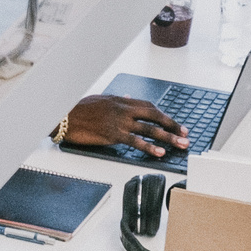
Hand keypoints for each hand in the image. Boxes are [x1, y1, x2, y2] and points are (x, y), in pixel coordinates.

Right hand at [62, 94, 186, 156]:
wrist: (64, 117)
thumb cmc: (80, 108)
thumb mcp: (102, 99)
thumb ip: (119, 101)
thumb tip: (131, 98)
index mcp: (122, 101)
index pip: (150, 107)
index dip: (165, 116)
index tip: (175, 124)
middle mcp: (124, 109)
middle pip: (154, 116)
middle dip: (172, 125)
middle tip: (185, 134)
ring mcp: (119, 122)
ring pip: (150, 129)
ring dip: (168, 137)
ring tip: (180, 144)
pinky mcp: (113, 134)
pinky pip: (136, 141)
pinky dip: (150, 147)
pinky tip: (160, 152)